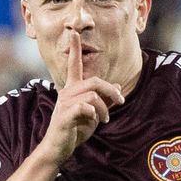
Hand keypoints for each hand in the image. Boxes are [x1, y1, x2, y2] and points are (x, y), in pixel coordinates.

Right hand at [40, 32, 123, 164]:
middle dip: (111, 91)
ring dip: (104, 107)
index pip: (74, 65)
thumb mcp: (94, 113)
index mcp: (73, 89)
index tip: (74, 32)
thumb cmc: (75, 129)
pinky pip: (85, 107)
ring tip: (104, 119)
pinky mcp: (64, 115)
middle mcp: (67, 92)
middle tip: (121, 102)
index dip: (75, 49)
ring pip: (93, 95)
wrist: (59, 148)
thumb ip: (104, 99)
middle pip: (94, 81)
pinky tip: (93, 120)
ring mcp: (65, 103)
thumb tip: (116, 85)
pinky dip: (94, 113)